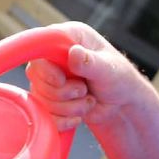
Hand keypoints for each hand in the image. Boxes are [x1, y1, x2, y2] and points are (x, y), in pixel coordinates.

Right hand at [26, 21, 147, 131]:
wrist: (121, 105)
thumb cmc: (120, 79)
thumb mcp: (109, 69)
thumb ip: (90, 62)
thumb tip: (74, 52)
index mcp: (69, 38)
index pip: (40, 48)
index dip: (47, 68)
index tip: (62, 80)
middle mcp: (54, 56)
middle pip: (37, 78)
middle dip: (63, 92)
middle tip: (84, 90)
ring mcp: (48, 79)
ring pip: (41, 100)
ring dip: (68, 108)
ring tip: (88, 101)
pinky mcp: (48, 99)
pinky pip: (44, 116)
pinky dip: (62, 121)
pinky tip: (78, 117)